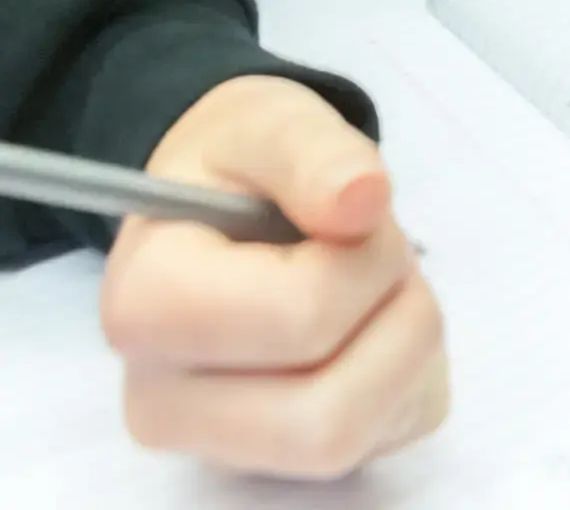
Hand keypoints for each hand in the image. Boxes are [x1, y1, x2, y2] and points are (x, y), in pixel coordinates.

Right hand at [101, 76, 446, 480]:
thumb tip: (364, 198)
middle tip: (378, 247)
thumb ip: (310, 148)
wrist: (218, 203)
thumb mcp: (266, 119)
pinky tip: (368, 316)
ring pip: (358, 439)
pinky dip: (410, 369)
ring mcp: (220, 446)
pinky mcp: (282, 463)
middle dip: (390, 316)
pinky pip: (388, 435)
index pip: (296, 319)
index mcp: (146, 305)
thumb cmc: (235, 162)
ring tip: (374, 275)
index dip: (360, 258)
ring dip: (404, 343)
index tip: (352, 209)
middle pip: (325, 419)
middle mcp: (164, 400)